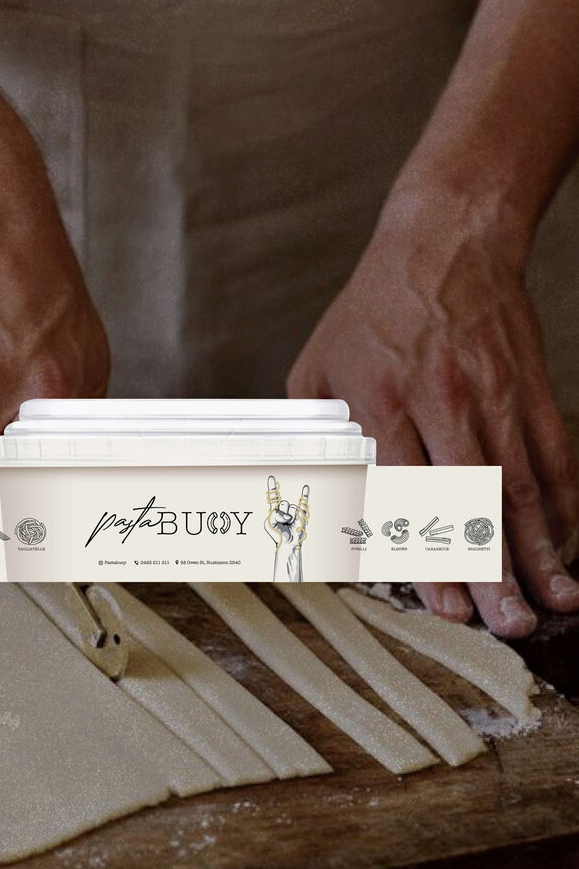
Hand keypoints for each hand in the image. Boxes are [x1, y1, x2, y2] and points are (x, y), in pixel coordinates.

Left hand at [265, 477, 309, 581]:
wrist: (288, 543)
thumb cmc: (278, 534)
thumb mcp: (269, 524)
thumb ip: (274, 516)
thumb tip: (287, 515)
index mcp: (275, 509)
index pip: (273, 496)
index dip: (272, 487)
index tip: (271, 477)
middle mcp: (284, 508)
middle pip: (283, 503)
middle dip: (282, 514)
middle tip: (283, 523)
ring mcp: (293, 510)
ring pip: (291, 507)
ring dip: (290, 517)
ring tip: (289, 524)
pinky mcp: (301, 514)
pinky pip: (304, 502)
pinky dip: (305, 494)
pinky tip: (305, 487)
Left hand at [288, 186, 578, 636]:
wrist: (444, 243)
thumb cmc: (371, 313)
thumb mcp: (318, 369)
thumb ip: (318, 437)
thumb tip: (314, 499)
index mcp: (382, 400)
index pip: (408, 492)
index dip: (429, 554)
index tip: (446, 605)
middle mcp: (444, 400)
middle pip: (474, 497)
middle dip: (495, 568)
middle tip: (513, 625)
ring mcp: (494, 393)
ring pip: (521, 484)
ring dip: (539, 548)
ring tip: (556, 600)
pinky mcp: (529, 386)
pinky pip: (552, 453)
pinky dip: (562, 502)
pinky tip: (565, 543)